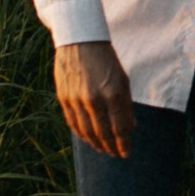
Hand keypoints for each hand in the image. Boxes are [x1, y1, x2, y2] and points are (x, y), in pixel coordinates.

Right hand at [54, 38, 134, 158]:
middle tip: (115, 155)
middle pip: (103, 133)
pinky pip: (72, 123)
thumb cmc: (106, 60)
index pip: (120, 128)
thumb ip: (126, 105)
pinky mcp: (64, 98)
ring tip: (103, 149)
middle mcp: (94, 99)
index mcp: (113, 93)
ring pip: (86, 132)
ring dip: (96, 144)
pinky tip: (87, 138)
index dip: (123, 144)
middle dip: (111, 147)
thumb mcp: (123, 79)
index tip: (126, 153)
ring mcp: (77, 99)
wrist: (80, 41)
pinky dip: (80, 134)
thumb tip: (130, 128)